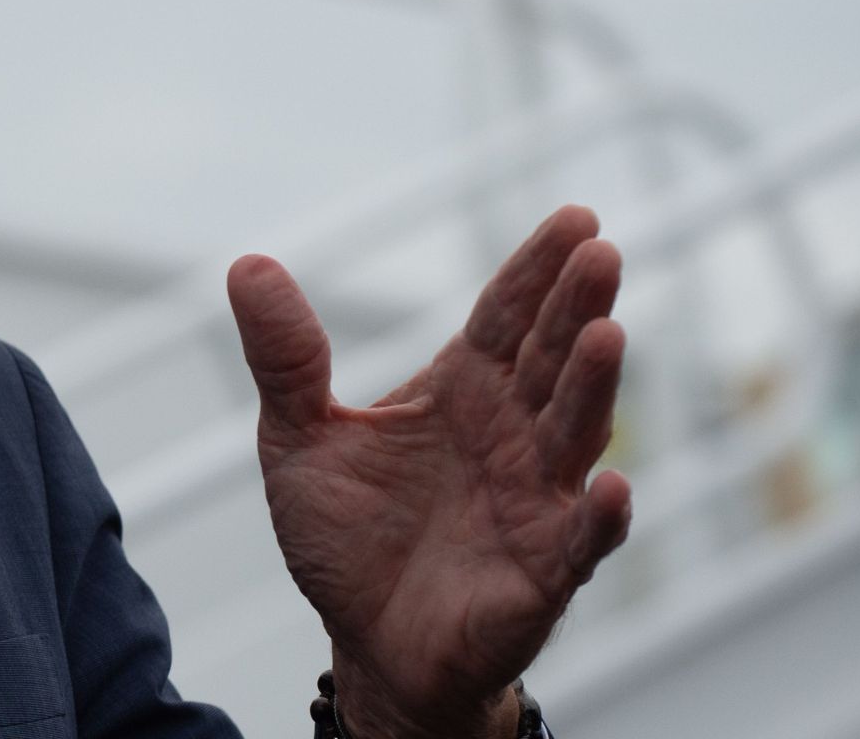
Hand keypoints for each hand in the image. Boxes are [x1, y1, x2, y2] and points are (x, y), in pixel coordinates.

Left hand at [227, 205, 632, 738]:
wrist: (366, 643)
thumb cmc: (346, 535)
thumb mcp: (298, 435)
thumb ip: (285, 355)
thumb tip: (248, 264)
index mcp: (460, 392)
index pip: (505, 318)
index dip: (537, 271)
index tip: (575, 217)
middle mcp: (511, 436)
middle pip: (550, 359)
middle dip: (576, 306)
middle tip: (599, 252)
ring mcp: (534, 501)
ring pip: (575, 434)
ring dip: (594, 388)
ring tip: (607, 333)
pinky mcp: (542, 573)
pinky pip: (580, 542)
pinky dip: (600, 517)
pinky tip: (611, 485)